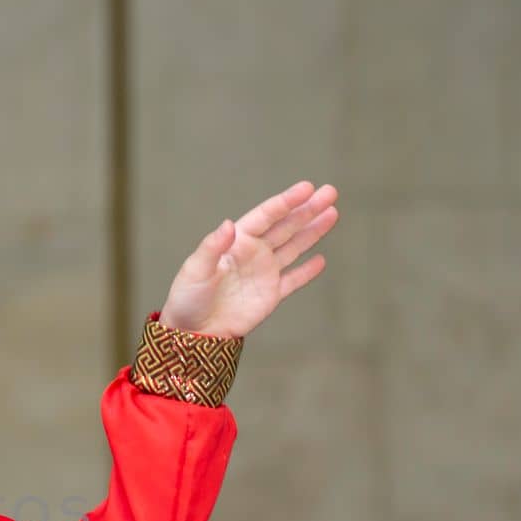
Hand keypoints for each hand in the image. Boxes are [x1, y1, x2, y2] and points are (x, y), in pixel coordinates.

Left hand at [158, 181, 339, 339]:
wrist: (192, 333)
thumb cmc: (187, 298)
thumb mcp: (195, 270)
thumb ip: (212, 248)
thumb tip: (228, 225)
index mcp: (236, 242)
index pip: (266, 216)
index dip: (286, 201)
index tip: (308, 188)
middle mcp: (253, 253)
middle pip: (286, 226)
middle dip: (308, 209)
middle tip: (330, 192)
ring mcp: (264, 273)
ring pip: (294, 247)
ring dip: (313, 231)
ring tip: (333, 213)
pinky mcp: (270, 295)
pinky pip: (293, 280)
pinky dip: (307, 271)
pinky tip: (321, 259)